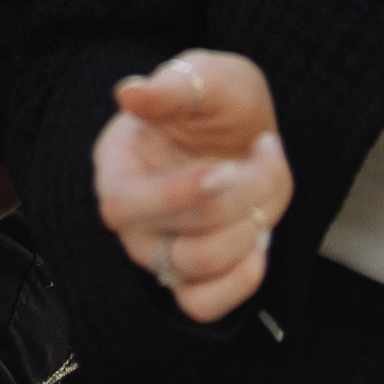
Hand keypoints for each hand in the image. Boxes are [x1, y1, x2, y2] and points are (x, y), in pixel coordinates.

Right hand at [92, 50, 291, 324]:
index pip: (124, 203)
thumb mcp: (206, 76)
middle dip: (233, 202)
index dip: (175, 196)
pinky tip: (260, 237)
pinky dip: (239, 280)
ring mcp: (158, 253)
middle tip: (266, 151)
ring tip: (266, 180)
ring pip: (193, 270)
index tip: (225, 169)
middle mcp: (131, 218)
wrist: (245, 128)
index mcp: (117, 163)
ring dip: (246, 229)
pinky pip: (203, 307)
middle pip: (170, 240)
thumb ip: (172, 86)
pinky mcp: (190, 279)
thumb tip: (129, 93)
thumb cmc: (217, 100)